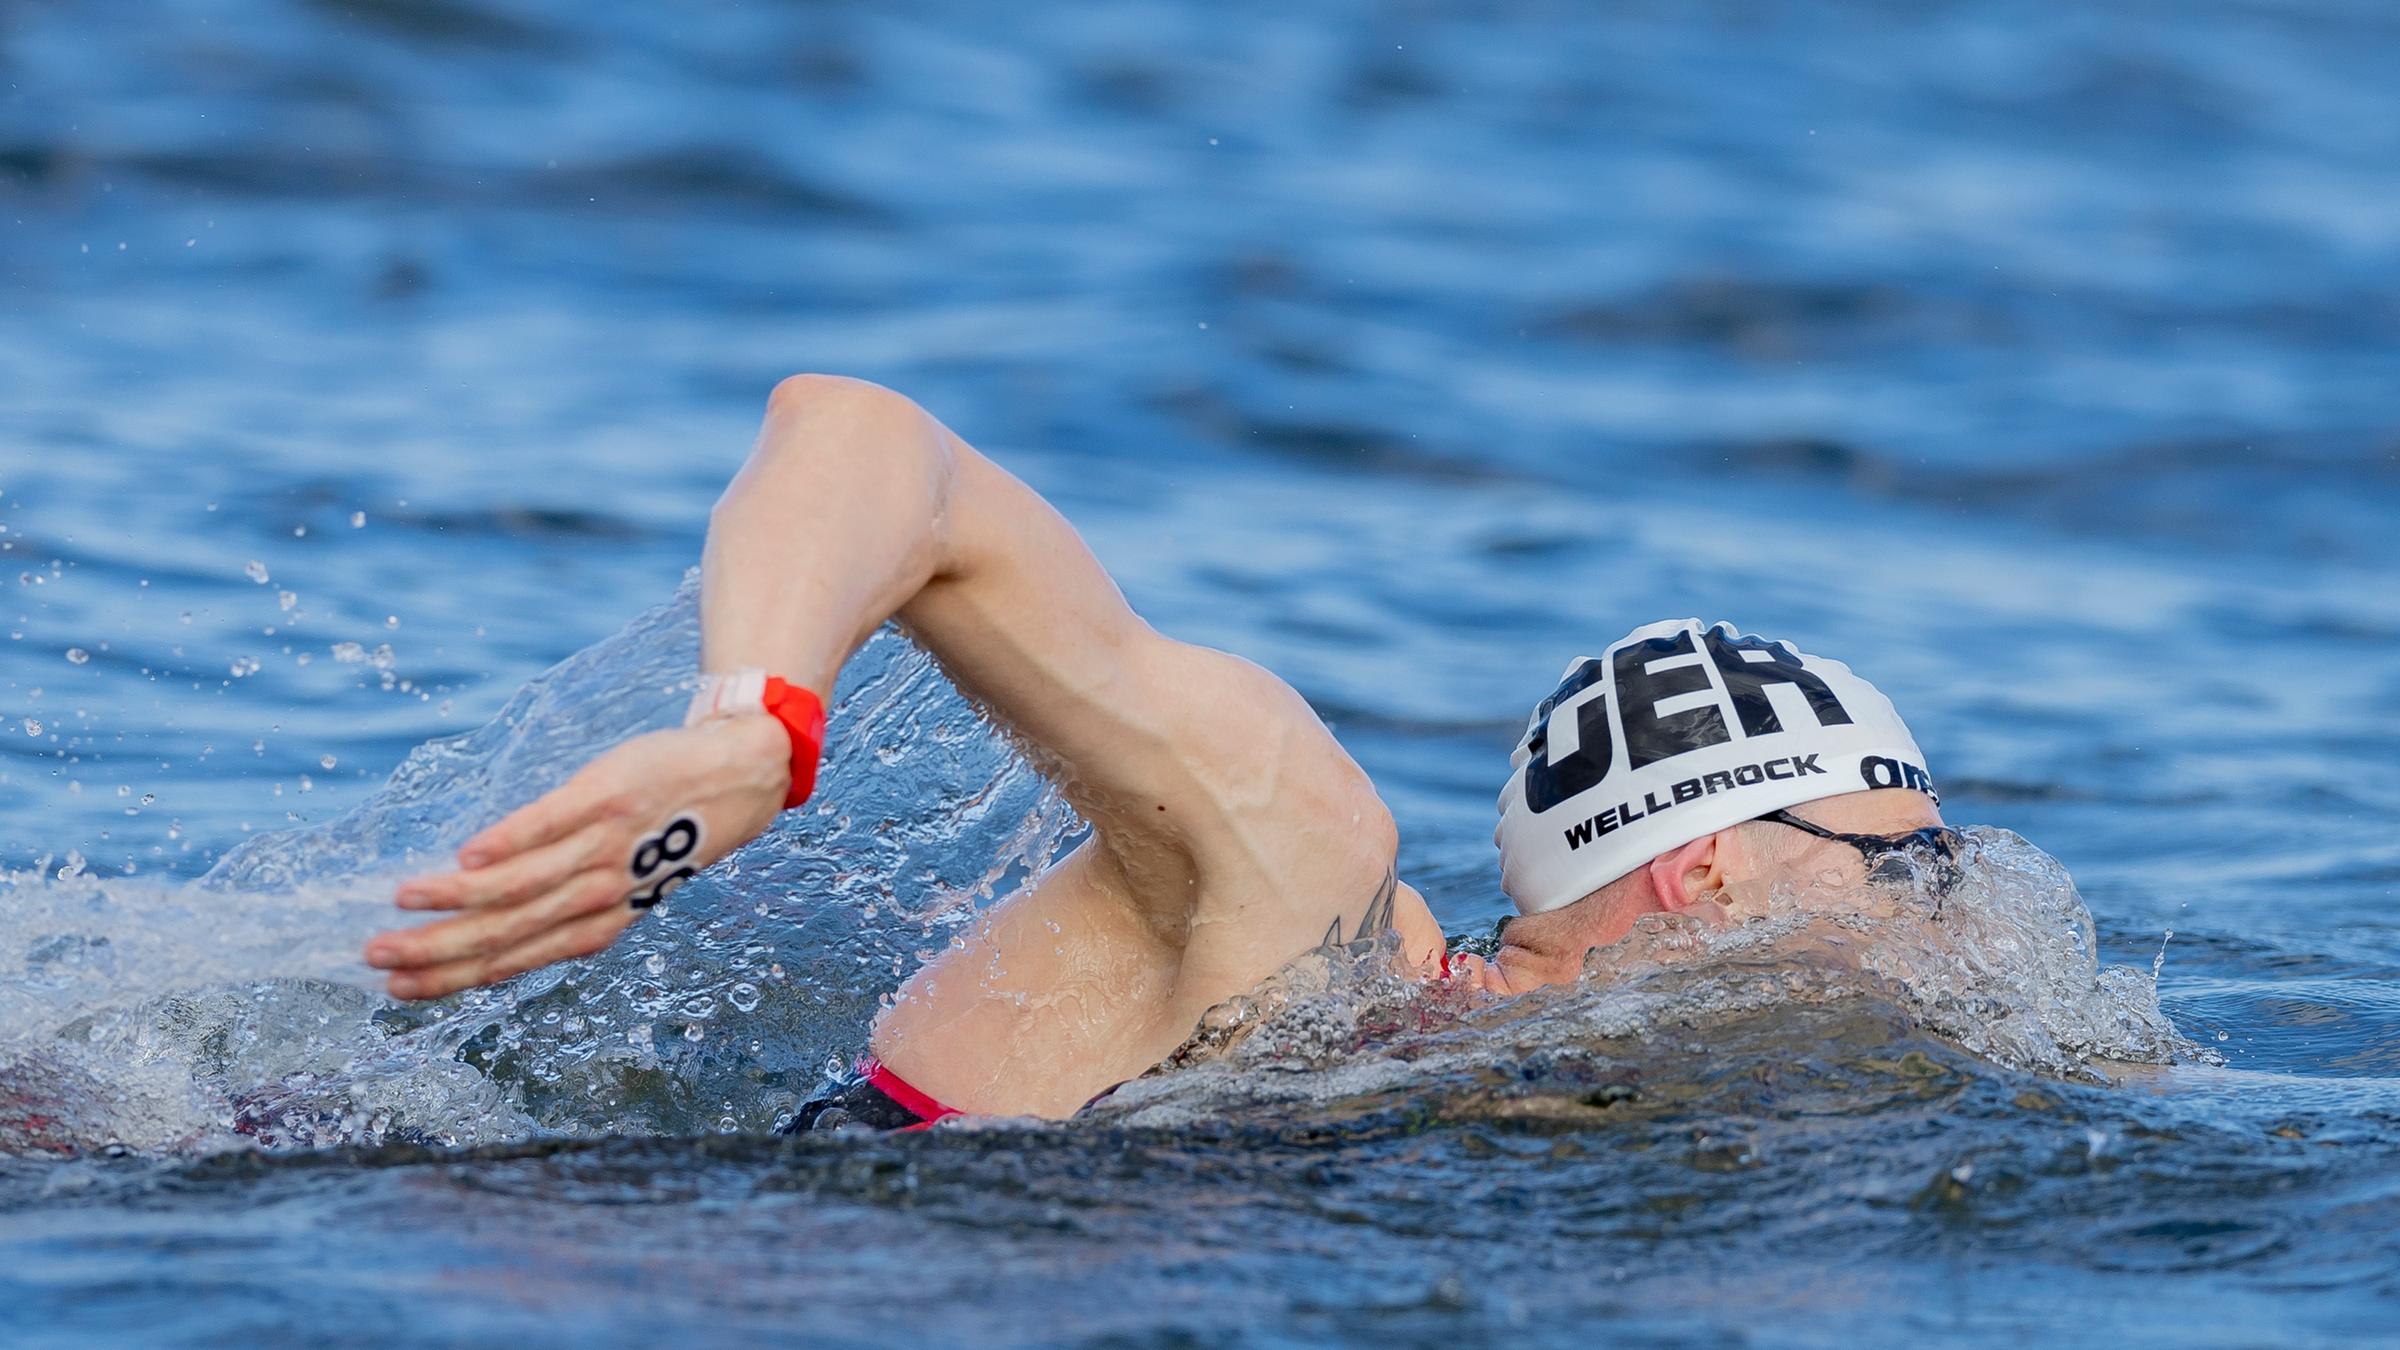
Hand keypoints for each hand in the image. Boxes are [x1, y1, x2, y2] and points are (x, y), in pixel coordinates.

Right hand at [364, 712, 791, 998]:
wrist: (736, 776)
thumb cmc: (668, 834)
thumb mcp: (628, 889)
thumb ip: (568, 913)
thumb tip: (494, 935)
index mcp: (599, 923)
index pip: (514, 960)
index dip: (454, 978)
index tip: (397, 990)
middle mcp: (599, 894)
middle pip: (506, 931)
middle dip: (438, 950)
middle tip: (377, 957)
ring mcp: (604, 846)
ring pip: (520, 883)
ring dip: (456, 897)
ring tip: (401, 901)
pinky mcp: (604, 797)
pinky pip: (548, 824)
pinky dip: (507, 842)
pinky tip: (465, 855)